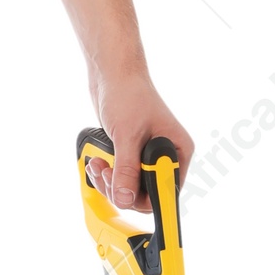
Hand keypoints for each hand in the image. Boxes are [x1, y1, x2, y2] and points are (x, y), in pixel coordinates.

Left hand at [85, 69, 193, 213]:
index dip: (147, 199)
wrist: (112, 75)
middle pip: (146, 194)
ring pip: (130, 188)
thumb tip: (125, 198)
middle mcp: (165, 158)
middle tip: (106, 174)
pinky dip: (106, 175)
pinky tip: (97, 161)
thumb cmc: (128, 94)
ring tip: (98, 165)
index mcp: (177, 152)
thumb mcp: (127, 135)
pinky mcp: (130, 155)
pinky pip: (119, 178)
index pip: (167, 191)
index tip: (127, 198)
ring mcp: (146, 158)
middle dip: (122, 189)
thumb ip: (127, 169)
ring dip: (109, 182)